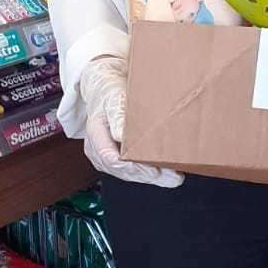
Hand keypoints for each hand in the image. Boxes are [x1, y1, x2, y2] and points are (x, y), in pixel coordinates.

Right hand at [79, 56, 183, 187]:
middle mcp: (96, 149)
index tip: (152, 170)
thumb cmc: (111, 93)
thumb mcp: (114, 98)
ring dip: (149, 177)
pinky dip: (147, 172)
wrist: (105, 90)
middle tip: (171, 177)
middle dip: (147, 176)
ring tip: (173, 178)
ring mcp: (104, 156)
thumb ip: (117, 115)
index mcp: (95, 133)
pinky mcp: (113, 158)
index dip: (132, 167)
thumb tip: (120, 135)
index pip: (110, 158)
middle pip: (121, 170)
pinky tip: (165, 173)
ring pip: (127, 173)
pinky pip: (129, 170)